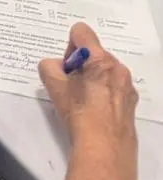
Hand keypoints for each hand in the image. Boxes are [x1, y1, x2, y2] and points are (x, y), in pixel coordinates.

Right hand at [38, 23, 136, 162]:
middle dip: (81, 63)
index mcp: (99, 59)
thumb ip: (48, 65)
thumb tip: (56, 66)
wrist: (104, 148)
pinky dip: (104, 90)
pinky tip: (95, 108)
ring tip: (83, 98)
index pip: (81, 31)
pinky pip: (115, 85)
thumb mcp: (52, 85)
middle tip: (71, 84)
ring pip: (105, 69)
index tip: (67, 65)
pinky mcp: (131, 100)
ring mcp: (127, 85)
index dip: (69, 45)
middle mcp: (117, 67)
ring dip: (92, 76)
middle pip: (94, 52)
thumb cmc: (79, 114)